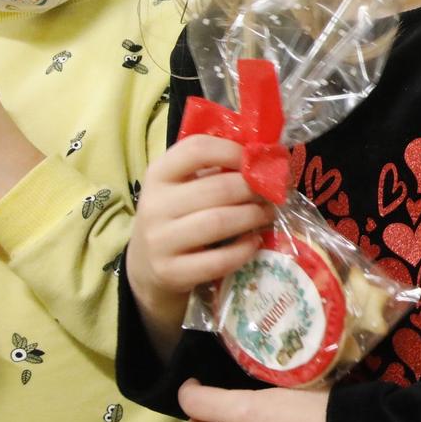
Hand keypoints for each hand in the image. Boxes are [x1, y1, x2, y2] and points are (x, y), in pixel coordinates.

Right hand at [125, 134, 273, 329]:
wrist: (148, 265)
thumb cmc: (178, 215)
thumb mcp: (185, 187)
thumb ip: (216, 171)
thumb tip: (266, 161)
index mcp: (159, 174)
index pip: (197, 150)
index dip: (234, 151)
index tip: (257, 162)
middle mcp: (154, 205)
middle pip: (218, 188)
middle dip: (254, 190)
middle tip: (272, 194)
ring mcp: (159, 241)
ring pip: (219, 222)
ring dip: (253, 216)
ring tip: (267, 215)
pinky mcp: (169, 272)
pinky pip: (218, 260)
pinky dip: (244, 250)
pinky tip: (254, 242)